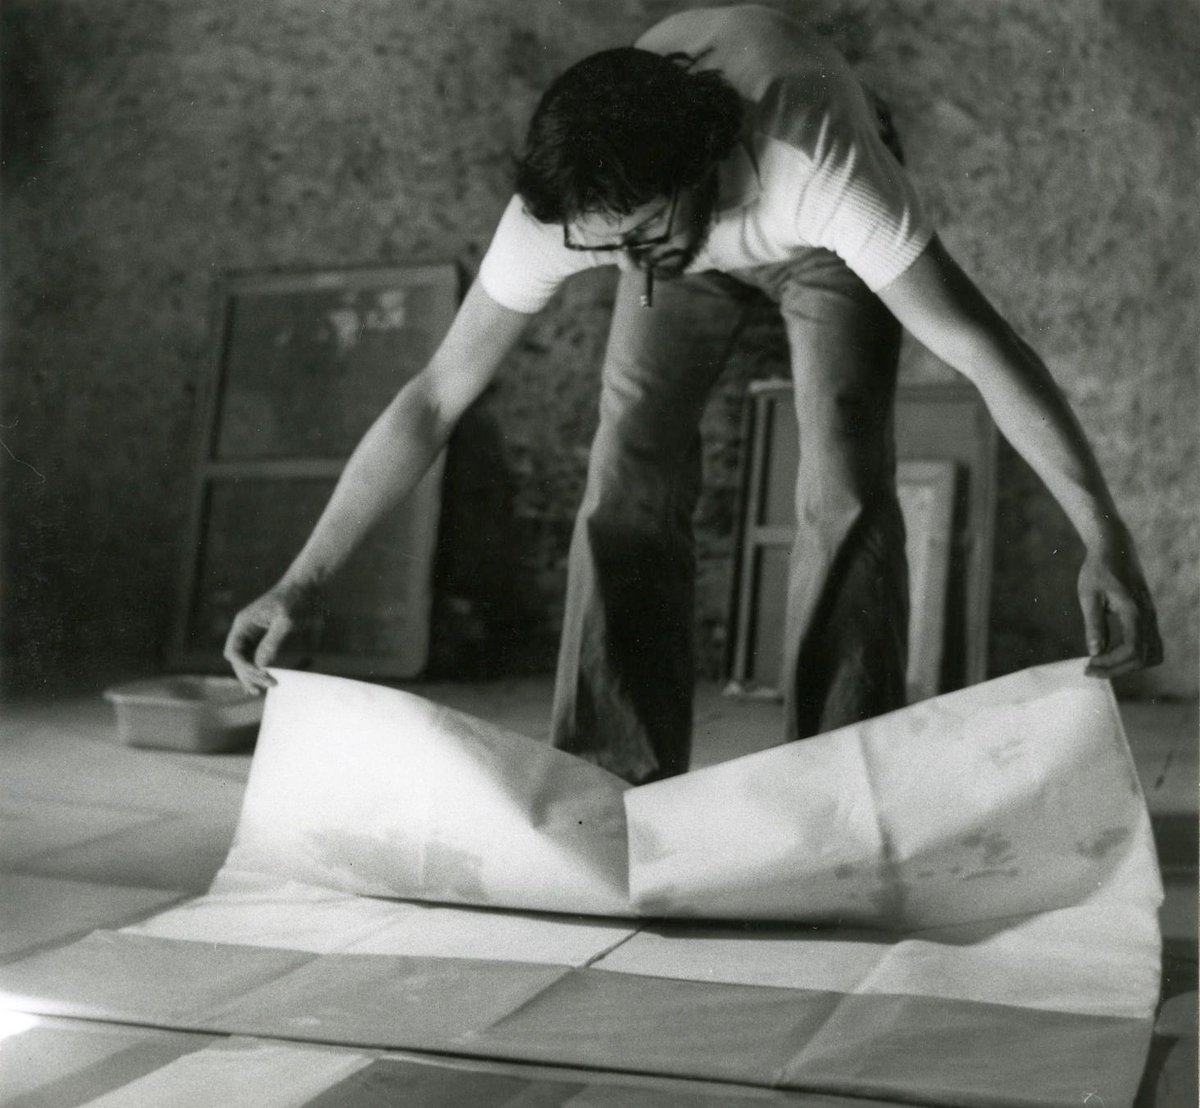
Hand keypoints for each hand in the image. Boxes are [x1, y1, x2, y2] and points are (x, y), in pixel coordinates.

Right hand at [223, 583, 312, 693]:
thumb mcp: (286, 621)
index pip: (234, 651)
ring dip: (251, 674)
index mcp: (243, 623)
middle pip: (237, 659)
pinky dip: (257, 668)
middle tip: (263, 689)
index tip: (261, 675)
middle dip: (247, 674)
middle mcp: (243, 629)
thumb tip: (261, 665)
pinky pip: (254, 655)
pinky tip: (262, 679)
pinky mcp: (261, 636)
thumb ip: (272, 642)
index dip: (244, 667)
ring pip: (244, 659)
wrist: (303, 586)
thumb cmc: (294, 601)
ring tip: (260, 690)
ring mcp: (251, 633)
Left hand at [1079, 540, 1162, 678]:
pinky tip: (1112, 653)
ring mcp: (1151, 617)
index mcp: (1134, 611)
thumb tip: (1095, 652)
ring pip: (1152, 654)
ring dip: (1129, 665)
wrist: (1115, 548)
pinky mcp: (1148, 617)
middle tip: (1091, 669)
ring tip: (1102, 663)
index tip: (1089, 665)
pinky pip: (1151, 645)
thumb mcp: (1089, 595)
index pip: (1132, 651)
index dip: (1112, 664)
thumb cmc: (1098, 569)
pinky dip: (1135, 656)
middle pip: (1144, 658)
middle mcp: (1149, 616)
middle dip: (1117, 669)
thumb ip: (1093, 624)